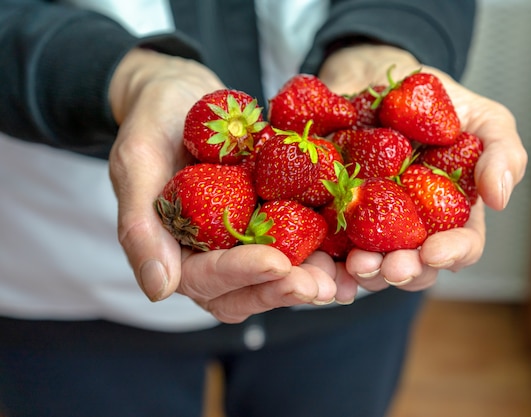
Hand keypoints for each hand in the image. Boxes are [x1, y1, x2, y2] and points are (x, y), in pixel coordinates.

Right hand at [108, 49, 335, 322]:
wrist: (180, 93)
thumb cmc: (151, 122)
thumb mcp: (136, 162)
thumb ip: (139, 226)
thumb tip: (160, 290)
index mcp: (174, 250)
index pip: (205, 278)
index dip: (240, 273)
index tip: (275, 262)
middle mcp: (211, 253)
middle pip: (245, 290)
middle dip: (282, 289)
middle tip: (319, 286)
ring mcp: (242, 239)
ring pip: (276, 276)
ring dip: (308, 280)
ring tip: (341, 279)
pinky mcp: (270, 218)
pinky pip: (297, 241)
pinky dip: (322, 251)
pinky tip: (350, 251)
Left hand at [318, 44, 527, 291]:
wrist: (377, 75)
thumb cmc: (437, 103)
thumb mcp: (483, 118)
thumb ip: (502, 152)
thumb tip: (499, 199)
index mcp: (452, 212)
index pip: (461, 247)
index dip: (452, 254)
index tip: (434, 252)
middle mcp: (413, 225)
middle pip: (414, 267)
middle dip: (404, 272)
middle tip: (390, 266)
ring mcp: (373, 222)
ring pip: (373, 265)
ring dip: (367, 272)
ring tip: (357, 264)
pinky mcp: (336, 213)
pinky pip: (330, 246)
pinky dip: (329, 261)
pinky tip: (327, 262)